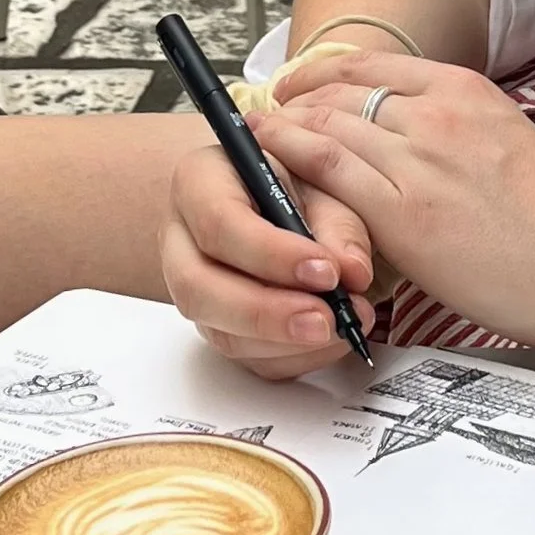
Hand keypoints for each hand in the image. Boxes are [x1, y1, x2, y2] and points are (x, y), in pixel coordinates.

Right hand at [158, 136, 377, 382]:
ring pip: (219, 332)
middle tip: (327, 319)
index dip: (271, 254)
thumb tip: (352, 271)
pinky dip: (291, 357)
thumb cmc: (293, 180)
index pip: (218, 223)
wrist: (271, 198)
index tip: (326, 271)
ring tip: (340, 330)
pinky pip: (244, 357)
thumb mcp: (321, 177)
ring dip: (284, 342)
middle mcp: (182, 240)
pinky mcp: (216, 325)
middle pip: (200, 289)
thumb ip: (339, 221)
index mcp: (198, 181)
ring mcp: (194, 289)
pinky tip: (329, 342)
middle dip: (267, 313)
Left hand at [259, 52, 534, 354]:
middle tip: (260, 114)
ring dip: (281, 132)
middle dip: (292, 101)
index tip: (296, 86)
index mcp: (464, 90)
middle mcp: (437, 112)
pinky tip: (266, 171)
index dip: (321, 75)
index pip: (371, 68)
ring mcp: (420, 160)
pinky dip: (290, 167)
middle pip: (339, 93)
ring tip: (250, 139)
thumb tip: (412, 149)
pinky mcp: (407, 214)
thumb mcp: (507, 145)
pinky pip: (328, 176)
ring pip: (325, 127)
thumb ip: (455, 136)